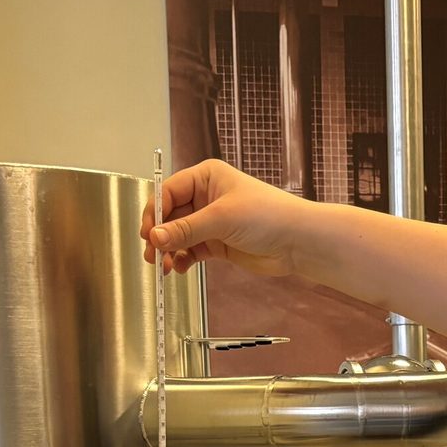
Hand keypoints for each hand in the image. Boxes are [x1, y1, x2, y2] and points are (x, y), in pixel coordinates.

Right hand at [139, 159, 304, 278]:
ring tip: (164, 266)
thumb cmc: (268, 215)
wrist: (298, 241)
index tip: (148, 234)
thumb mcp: (221, 219)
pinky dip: (183, 260)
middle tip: (152, 254)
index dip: (155, 213)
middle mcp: (206, 197)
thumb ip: (185, 229)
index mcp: (206, 177)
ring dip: (169, 250)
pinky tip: (179, 268)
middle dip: (159, 235)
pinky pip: (191, 251)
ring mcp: (211, 221)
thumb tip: (154, 237)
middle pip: (170, 216)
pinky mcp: (218, 243)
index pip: (168, 192)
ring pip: (179, 236)